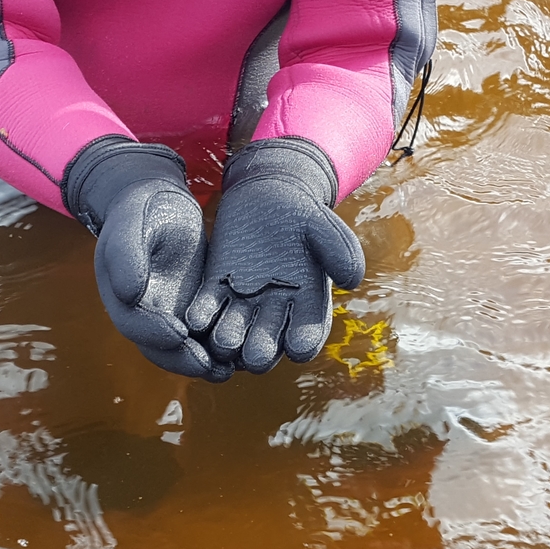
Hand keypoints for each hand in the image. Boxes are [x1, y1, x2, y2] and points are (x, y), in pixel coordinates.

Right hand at [65, 136, 233, 381]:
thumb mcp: (131, 224)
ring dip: (209, 363)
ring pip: (186, 350)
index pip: (135, 326)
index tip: (179, 334)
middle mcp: (145, 317)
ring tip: (235, 368)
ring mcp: (171, 318)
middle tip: (213, 367)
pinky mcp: (197, 313)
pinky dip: (225, 346)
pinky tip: (248, 349)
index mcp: (123, 298)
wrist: (162, 207)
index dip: (155, 333)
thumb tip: (128, 293)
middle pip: (162, 349)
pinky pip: (208, 336)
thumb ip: (127, 255)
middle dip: (187, 360)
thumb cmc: (142, 210)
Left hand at [186, 138, 364, 373]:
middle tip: (254, 352)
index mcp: (306, 306)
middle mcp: (274, 313)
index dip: (303, 344)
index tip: (297, 345)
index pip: (306, 337)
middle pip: (265, 346)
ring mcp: (242, 304)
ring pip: (232, 336)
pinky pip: (206, 311)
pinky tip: (197, 318)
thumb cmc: (302, 213)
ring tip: (224, 339)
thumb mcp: (323, 226)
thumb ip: (340, 250)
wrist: (267, 196)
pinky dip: (201, 316)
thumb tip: (352, 281)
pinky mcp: (215, 290)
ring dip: (227, 341)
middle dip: (260, 352)